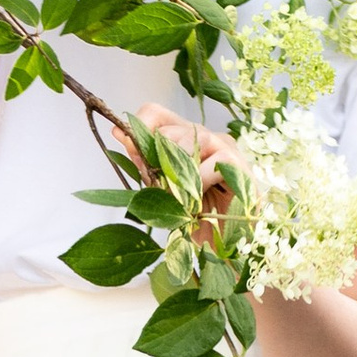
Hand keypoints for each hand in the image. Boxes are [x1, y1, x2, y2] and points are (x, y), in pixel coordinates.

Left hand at [131, 103, 238, 247]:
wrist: (227, 242)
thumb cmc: (195, 214)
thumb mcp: (162, 188)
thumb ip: (144, 162)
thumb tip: (118, 131)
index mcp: (182, 137)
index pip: (155, 113)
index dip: (139, 129)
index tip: (134, 155)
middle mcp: (202, 135)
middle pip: (168, 132)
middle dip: (158, 164)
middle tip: (162, 191)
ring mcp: (223, 145)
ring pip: (191, 142)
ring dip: (178, 174)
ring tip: (179, 198)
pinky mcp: (239, 164)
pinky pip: (213, 164)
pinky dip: (200, 184)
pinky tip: (199, 201)